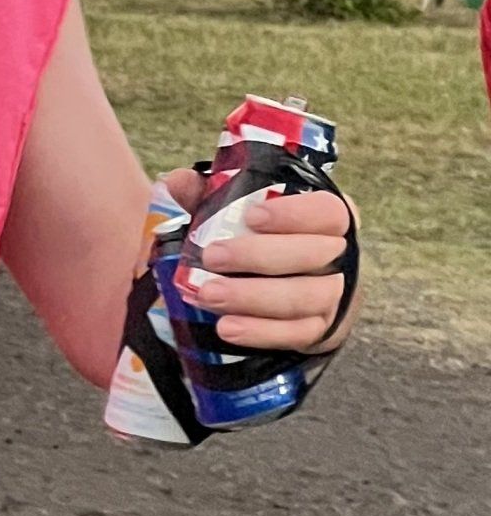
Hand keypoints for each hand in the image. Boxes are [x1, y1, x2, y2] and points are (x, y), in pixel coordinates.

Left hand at [161, 167, 357, 354]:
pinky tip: (228, 327)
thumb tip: (177, 181)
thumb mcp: (233, 210)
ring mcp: (333, 296)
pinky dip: (262, 332)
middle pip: (314, 255)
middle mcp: (337, 256)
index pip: (328, 211)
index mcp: (326, 218)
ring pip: (305, 298)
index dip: (294, 214)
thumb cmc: (256, 237)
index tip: (252, 216)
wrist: (275, 285)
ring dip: (254, 297)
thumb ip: (207, 194)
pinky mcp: (320, 330)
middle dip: (259, 256)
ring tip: (209, 295)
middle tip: (212, 257)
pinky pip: (297, 334)